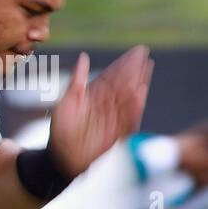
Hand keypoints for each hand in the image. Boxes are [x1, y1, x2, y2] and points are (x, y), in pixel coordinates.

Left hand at [48, 47, 152, 178]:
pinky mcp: (117, 131)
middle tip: (144, 53)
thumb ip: (77, 81)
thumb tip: (84, 57)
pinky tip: (141, 92)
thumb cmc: (61, 130)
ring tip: (147, 67)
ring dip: (138, 82)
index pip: (111, 76)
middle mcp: (106, 104)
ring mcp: (113, 117)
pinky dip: (134, 105)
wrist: (62, 157)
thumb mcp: (66, 102)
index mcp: (94, 96)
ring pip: (128, 97)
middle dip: (133, 68)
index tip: (135, 51)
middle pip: (123, 83)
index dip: (123, 64)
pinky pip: (128, 117)